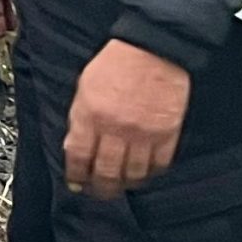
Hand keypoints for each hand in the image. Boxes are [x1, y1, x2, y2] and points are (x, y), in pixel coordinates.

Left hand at [61, 40, 189, 199]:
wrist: (153, 48)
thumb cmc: (117, 62)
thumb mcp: (85, 85)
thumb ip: (79, 117)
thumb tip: (75, 145)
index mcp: (91, 114)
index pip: (79, 156)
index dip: (76, 175)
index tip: (76, 183)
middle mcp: (116, 128)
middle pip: (107, 172)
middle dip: (100, 188)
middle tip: (98, 193)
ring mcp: (144, 134)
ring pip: (133, 173)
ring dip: (125, 184)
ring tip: (120, 186)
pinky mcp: (167, 134)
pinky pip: (158, 165)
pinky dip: (150, 173)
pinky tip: (144, 173)